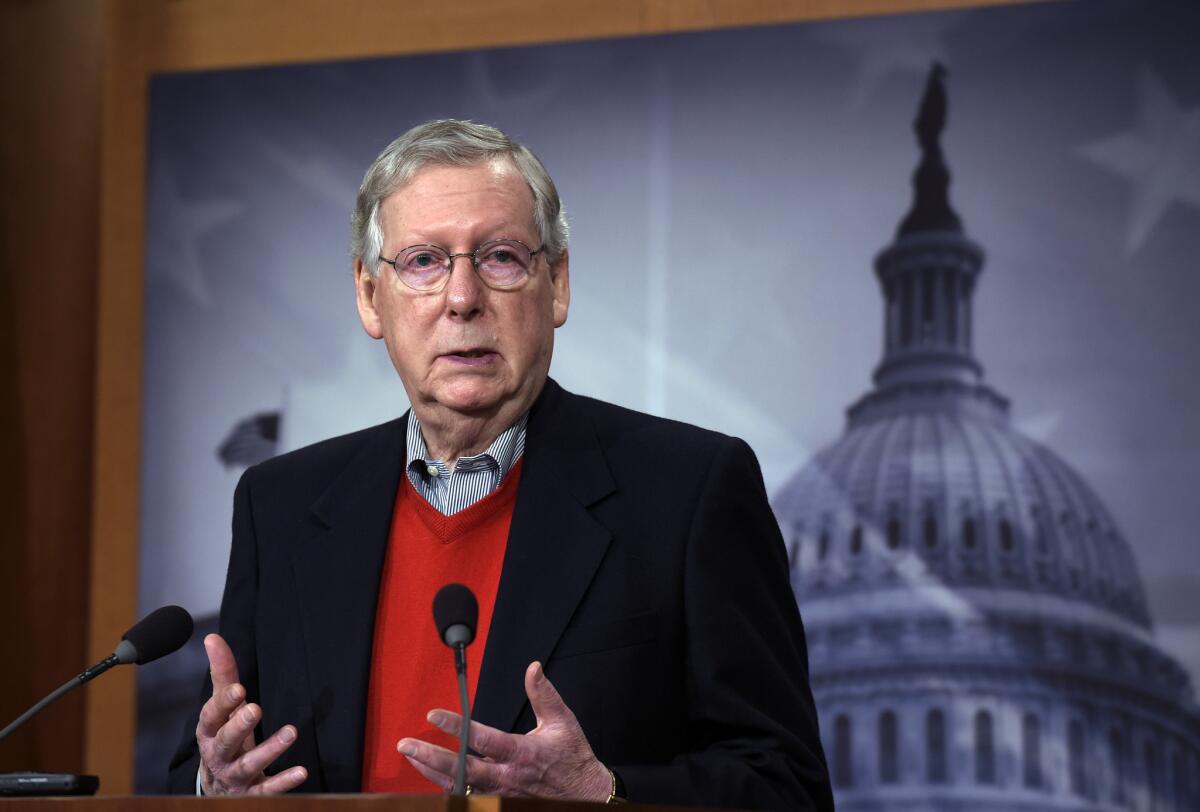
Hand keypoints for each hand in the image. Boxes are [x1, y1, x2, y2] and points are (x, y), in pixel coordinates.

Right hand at [196, 633, 306, 794]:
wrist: (217, 789)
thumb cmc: (222, 737)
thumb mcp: (222, 709)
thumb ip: (222, 675)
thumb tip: (212, 637)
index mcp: (209, 732)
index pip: (211, 717)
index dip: (223, 704)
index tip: (240, 689)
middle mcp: (218, 756)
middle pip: (224, 741)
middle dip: (238, 726)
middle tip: (255, 709)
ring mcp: (235, 777)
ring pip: (248, 765)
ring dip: (269, 750)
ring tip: (291, 732)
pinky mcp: (252, 794)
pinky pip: (267, 790)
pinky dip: (283, 782)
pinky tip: (301, 771)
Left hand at [399, 661, 610, 800]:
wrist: (585, 795)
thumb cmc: (573, 757)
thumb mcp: (561, 721)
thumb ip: (543, 694)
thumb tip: (533, 667)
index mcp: (521, 753)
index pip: (481, 739)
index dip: (455, 726)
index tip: (432, 715)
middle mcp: (506, 777)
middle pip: (461, 769)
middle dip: (431, 756)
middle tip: (406, 744)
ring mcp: (500, 795)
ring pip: (458, 788)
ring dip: (431, 772)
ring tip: (411, 756)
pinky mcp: (498, 805)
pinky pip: (466, 800)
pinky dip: (447, 789)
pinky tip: (431, 777)